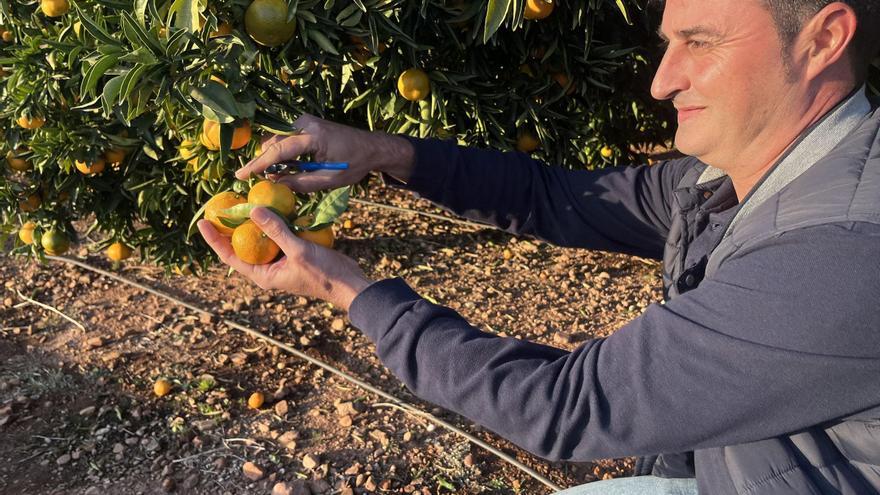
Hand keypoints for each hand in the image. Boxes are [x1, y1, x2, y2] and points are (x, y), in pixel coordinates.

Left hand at [198, 207, 372, 311]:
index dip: (214, 239)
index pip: (229, 256)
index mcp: (263, 274)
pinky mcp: (293, 253)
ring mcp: (281, 261)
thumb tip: (252, 210)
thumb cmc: (323, 274)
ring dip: (253, 222)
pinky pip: (278, 236)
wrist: (349, 284)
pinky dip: (274, 223)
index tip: (202, 221)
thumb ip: (276, 230)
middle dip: (231, 227)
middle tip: (221, 206)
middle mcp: (268, 268)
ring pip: (260, 239)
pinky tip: (272, 207)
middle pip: (242, 246)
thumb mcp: (298, 250)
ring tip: (242, 202)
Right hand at [236, 114, 415, 192]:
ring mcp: (303, 120)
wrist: (371, 146)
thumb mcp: (330, 180)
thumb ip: (301, 183)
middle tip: (255, 181)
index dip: (258, 164)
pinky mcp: (303, 123)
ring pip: (276, 141)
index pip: (279, 150)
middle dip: (263, 163)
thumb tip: (275, 184)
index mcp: (314, 136)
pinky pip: (283, 139)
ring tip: (280, 176)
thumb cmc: (355, 163)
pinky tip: (288, 167)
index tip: (241, 175)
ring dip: (273, 159)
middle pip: (272, 143)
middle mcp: (305, 123)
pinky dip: (281, 153)